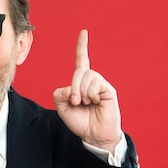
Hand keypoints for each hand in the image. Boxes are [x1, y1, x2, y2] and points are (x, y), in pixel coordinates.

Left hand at [53, 29, 121, 152]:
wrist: (94, 136)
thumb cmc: (80, 122)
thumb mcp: (62, 109)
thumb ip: (58, 95)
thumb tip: (68, 87)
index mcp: (80, 83)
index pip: (82, 60)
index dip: (82, 47)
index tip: (84, 32)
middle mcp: (92, 80)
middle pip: (79, 71)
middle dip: (73, 87)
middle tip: (75, 101)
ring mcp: (101, 84)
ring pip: (87, 77)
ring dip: (82, 92)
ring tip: (86, 103)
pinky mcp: (108, 90)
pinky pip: (96, 84)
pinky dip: (91, 94)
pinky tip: (95, 102)